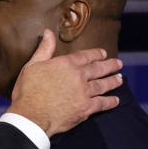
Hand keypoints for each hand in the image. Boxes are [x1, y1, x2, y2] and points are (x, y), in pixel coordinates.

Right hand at [8, 30, 122, 136]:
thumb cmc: (27, 91)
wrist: (31, 116)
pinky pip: (102, 103)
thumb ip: (44, 49)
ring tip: (119, 79)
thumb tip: (48, 32)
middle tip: (118, 64)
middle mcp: (78, 76)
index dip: (96, 54)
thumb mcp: (32, 66)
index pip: (85, 56)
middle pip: (98, 69)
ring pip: (103, 85)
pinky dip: (110, 102)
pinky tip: (115, 100)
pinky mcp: (86, 108)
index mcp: (66, 64)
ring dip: (113, 81)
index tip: (103, 53)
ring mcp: (84, 93)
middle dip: (110, 65)